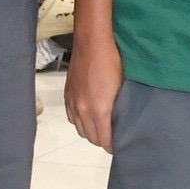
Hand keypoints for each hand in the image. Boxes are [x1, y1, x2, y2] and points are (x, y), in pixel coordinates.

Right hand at [66, 37, 123, 151]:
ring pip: (80, 129)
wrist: (92, 42)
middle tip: (113, 137)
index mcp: (99, 110)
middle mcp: (83, 111)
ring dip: (90, 132)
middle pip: (91, 137)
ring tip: (101, 128)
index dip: (112, 146)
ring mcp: (72, 104)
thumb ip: (119, 108)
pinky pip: (72, 118)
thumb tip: (121, 120)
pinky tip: (88, 116)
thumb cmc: (113, 62)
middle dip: (102, 140)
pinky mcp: (67, 96)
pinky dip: (80, 122)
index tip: (120, 145)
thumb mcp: (122, 87)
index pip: (104, 139)